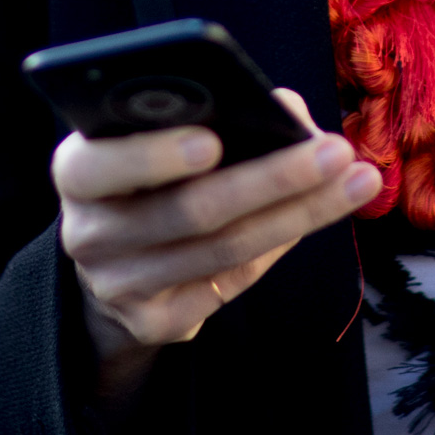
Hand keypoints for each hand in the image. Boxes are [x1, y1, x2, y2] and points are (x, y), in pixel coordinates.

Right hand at [54, 88, 379, 403]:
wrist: (119, 262)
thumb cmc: (153, 176)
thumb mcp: (161, 138)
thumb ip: (217, 113)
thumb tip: (288, 111)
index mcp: (78, 171)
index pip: (97, 165)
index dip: (152, 155)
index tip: (214, 140)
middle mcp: (88, 233)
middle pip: (188, 209)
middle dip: (271, 178)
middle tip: (334, 150)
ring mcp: (118, 286)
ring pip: (223, 250)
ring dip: (300, 212)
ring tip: (356, 178)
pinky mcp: (153, 323)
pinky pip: (230, 283)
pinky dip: (279, 244)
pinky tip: (319, 213)